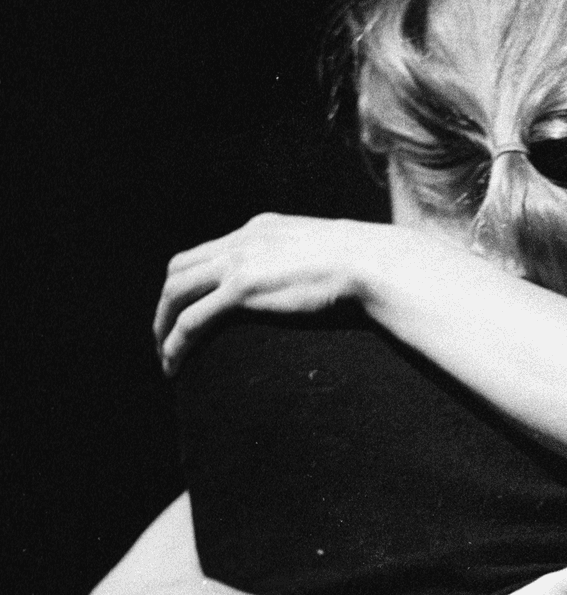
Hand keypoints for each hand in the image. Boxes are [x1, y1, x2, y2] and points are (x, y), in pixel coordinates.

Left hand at [155, 213, 368, 374]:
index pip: (210, 251)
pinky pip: (191, 319)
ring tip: (165, 357)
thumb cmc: (368, 268)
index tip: (191, 312)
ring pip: (176, 292)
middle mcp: (242, 240)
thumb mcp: (330, 257)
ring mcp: (239, 263)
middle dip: (166, 304)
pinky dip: (175, 342)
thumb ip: (314, 268)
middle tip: (167, 337)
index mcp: (262, 229)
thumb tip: (327, 290)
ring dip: (163, 325)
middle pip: (181, 267)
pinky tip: (174, 365)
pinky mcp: (242, 290)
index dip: (193, 283)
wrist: (375, 265)